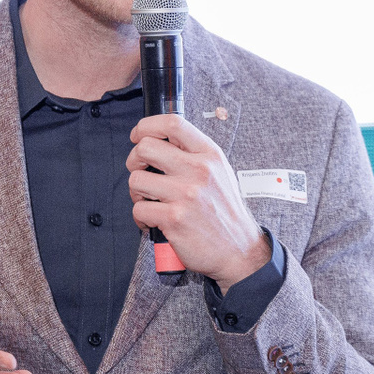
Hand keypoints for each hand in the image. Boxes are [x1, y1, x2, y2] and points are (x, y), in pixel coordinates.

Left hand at [126, 114, 270, 291]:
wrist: (239, 250)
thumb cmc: (225, 211)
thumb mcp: (219, 172)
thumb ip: (193, 154)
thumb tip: (159, 141)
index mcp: (209, 154)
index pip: (173, 123)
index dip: (147, 125)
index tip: (138, 135)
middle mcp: (198, 170)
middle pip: (145, 148)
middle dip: (134, 160)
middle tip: (141, 173)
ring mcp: (186, 194)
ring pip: (136, 180)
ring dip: (136, 192)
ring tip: (149, 200)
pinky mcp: (174, 218)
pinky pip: (139, 208)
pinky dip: (141, 217)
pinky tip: (153, 221)